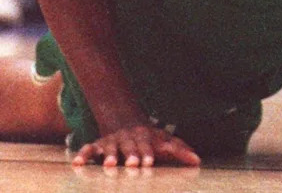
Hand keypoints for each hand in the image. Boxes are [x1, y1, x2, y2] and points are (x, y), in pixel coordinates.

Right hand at [72, 124, 200, 167]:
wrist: (127, 122)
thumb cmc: (150, 139)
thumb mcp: (165, 141)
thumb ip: (180, 151)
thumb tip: (198, 161)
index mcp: (146, 137)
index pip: (149, 146)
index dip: (149, 154)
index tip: (149, 164)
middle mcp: (129, 138)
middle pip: (131, 146)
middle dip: (132, 155)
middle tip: (133, 164)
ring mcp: (114, 141)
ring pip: (111, 147)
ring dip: (110, 155)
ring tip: (110, 165)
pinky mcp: (99, 145)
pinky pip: (89, 148)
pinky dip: (84, 154)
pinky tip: (77, 162)